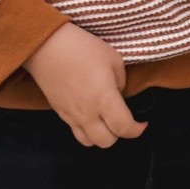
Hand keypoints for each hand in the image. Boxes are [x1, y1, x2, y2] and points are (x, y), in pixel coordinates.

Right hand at [26, 21, 143, 148]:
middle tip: (123, 120)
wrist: (46, 46)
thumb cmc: (82, 48)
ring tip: (106, 121)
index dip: (136, 130)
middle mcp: (87, 113)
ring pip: (89, 142)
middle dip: (119, 134)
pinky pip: (75, 132)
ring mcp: (71, 115)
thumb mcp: (113, 59)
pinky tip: (91, 116)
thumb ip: (120, 82)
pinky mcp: (59, 112)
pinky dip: (87, 130)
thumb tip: (118, 95)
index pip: (123, 128)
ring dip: (101, 136)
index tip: (142, 124)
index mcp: (104, 99)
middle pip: (106, 142)